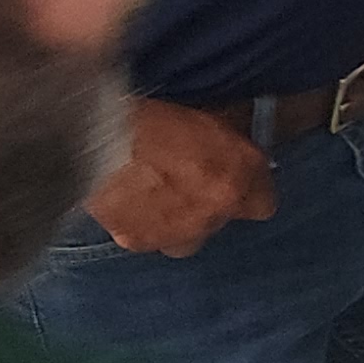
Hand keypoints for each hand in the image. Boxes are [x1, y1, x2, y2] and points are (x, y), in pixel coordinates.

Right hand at [84, 96, 276, 255]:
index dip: (251, 192)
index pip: (265, 205)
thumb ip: (232, 142)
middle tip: (188, 183)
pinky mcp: (138, 242)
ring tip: (157, 197)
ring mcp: (176, 234)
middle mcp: (213, 215)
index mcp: (238, 181)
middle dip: (210, 206)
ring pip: (187, 238)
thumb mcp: (210, 120)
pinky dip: (144, 225)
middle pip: (221, 222)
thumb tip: (242, 143)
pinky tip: (131, 204)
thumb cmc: (156, 121)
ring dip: (179, 223)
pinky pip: (149, 238)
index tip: (237, 180)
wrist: (98, 143)